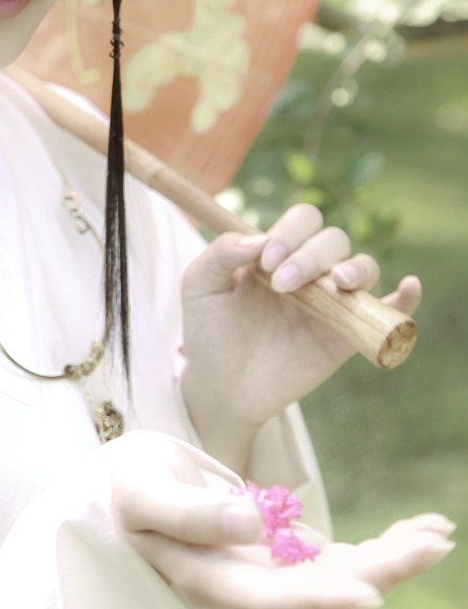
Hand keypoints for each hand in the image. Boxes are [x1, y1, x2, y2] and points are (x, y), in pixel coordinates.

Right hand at [110, 433, 453, 608]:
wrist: (126, 479)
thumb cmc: (124, 484)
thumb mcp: (141, 489)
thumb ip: (189, 514)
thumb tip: (250, 524)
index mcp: (208, 577)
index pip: (269, 597)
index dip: (319, 597)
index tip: (368, 594)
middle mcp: (246, 580)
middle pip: (320, 588)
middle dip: (379, 569)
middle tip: (433, 542)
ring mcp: (267, 565)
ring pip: (338, 573)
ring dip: (389, 556)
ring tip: (439, 533)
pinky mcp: (282, 547)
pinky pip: (338, 553)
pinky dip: (376, 542)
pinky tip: (415, 531)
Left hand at [179, 205, 420, 471]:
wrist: (222, 388)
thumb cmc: (210, 332)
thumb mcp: (199, 285)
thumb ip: (221, 252)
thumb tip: (259, 240)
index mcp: (277, 251)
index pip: (301, 220)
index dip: (290, 232)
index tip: (267, 261)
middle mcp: (308, 270)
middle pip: (333, 240)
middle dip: (311, 255)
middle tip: (284, 285)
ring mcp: (331, 302)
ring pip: (363, 266)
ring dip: (356, 268)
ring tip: (338, 284)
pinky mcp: (346, 335)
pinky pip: (386, 310)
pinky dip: (404, 297)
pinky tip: (409, 287)